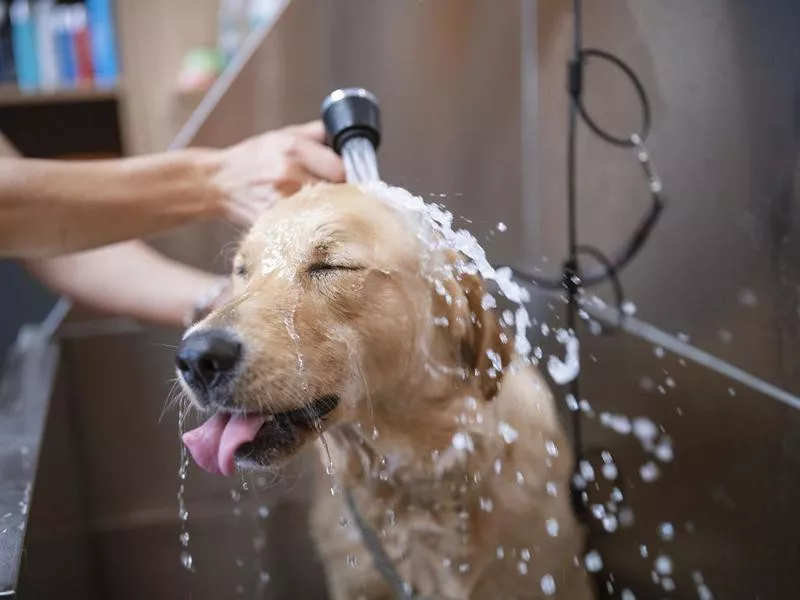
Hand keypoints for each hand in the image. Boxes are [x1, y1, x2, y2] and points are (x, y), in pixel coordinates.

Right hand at [211, 120, 344, 225]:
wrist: (219, 182)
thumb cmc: (254, 158)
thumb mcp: (284, 135)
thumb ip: (317, 134)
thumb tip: (345, 135)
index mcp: (295, 149)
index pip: (341, 168)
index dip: (348, 176)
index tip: (348, 180)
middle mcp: (290, 174)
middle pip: (336, 193)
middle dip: (341, 196)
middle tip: (338, 197)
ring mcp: (282, 201)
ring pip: (323, 212)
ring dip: (327, 212)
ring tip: (321, 208)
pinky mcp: (275, 221)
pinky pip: (305, 226)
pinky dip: (309, 225)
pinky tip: (306, 220)